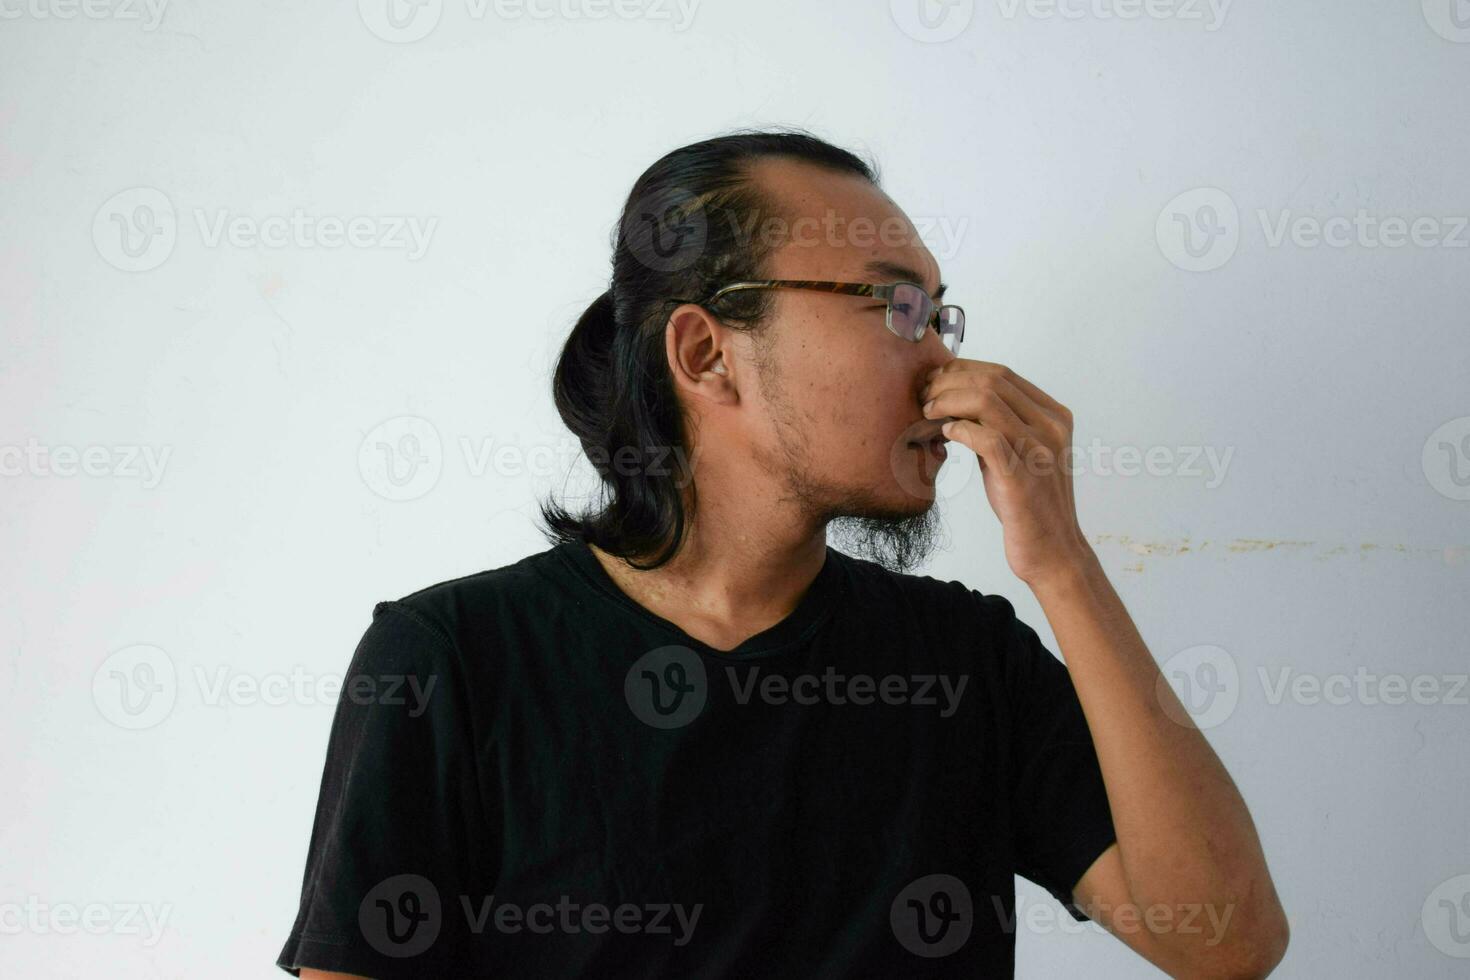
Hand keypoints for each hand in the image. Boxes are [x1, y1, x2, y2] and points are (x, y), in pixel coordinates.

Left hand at [922, 360, 1093, 585]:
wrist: (1052, 551)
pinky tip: (945, 435)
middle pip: (992, 380)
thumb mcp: (1016, 454)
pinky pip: (985, 438)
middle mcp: (1051, 428)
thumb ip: (996, 426)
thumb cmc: (1028, 504)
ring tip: (928, 413)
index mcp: (1054, 416)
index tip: (935, 381)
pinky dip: (959, 430)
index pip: (1002, 373)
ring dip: (948, 402)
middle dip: (949, 382)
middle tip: (924, 396)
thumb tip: (957, 401)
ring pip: (987, 402)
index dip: (962, 370)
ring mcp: (1039, 451)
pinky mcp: (1023, 477)